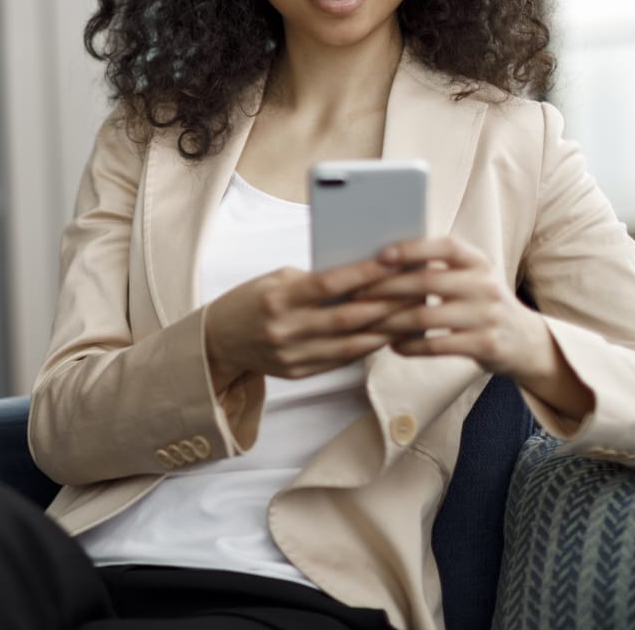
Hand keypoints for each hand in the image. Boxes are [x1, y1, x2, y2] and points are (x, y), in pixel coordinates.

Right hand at [203, 258, 415, 388]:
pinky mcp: (298, 373)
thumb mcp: (275, 280)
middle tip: (417, 290)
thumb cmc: (250, 301)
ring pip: (351, 344)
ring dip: (385, 330)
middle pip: (348, 317)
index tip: (394, 261)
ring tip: (411, 315)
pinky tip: (387, 335)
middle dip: (387, 303)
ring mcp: (292, 356)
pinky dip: (367, 347)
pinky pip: (341, 360)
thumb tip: (360, 276)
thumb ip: (313, 280)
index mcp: (278, 299)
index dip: (365, 273)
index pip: (329, 283)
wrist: (218, 341)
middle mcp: (286, 330)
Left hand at [355, 237, 593, 419]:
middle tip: (356, 293)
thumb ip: (439, 267)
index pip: (446, 246)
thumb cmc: (481, 304)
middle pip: (428, 281)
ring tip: (367, 322)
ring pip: (427, 316)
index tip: (381, 255)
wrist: (524, 341)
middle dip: (387, 287)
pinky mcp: (486, 345)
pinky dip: (410, 346)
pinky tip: (393, 345)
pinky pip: (437, 345)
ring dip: (391, 320)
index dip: (413, 248)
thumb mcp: (470, 278)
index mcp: (479, 261)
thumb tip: (382, 259)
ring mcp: (488, 316)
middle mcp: (486, 284)